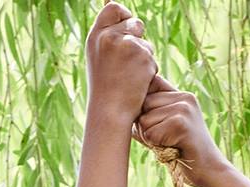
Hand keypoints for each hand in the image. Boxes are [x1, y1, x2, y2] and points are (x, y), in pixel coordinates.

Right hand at [85, 3, 156, 122]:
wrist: (110, 112)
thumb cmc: (105, 89)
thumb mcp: (99, 57)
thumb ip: (108, 37)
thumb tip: (123, 13)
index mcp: (96, 35)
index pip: (114, 8)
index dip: (124, 16)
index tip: (128, 30)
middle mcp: (110, 36)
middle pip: (135, 23)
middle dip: (138, 39)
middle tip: (130, 61)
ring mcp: (127, 45)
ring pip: (146, 44)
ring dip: (144, 59)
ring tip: (129, 78)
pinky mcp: (143, 57)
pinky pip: (152, 60)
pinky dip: (149, 72)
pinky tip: (137, 84)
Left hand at [132, 75, 223, 183]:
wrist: (211, 173)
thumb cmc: (186, 154)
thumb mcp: (166, 130)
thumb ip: (149, 117)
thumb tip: (119, 112)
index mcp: (181, 95)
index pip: (148, 86)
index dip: (142, 104)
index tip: (149, 121)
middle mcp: (183, 97)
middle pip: (142, 104)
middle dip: (145, 126)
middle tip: (164, 140)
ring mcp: (184, 108)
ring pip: (145, 120)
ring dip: (151, 138)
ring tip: (170, 145)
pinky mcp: (182, 123)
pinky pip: (152, 133)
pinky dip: (157, 146)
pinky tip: (174, 150)